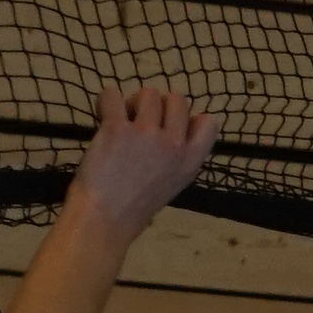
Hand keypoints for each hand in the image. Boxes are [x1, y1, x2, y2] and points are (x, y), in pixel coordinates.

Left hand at [72, 85, 215, 222]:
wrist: (105, 218)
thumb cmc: (136, 207)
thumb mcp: (173, 183)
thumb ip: (180, 156)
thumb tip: (178, 126)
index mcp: (190, 162)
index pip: (209, 123)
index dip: (189, 118)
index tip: (171, 128)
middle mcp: (174, 144)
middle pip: (177, 100)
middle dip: (159, 105)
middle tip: (142, 122)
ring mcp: (147, 134)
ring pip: (148, 93)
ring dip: (133, 102)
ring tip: (121, 120)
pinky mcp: (118, 129)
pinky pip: (113, 95)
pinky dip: (107, 100)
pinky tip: (103, 115)